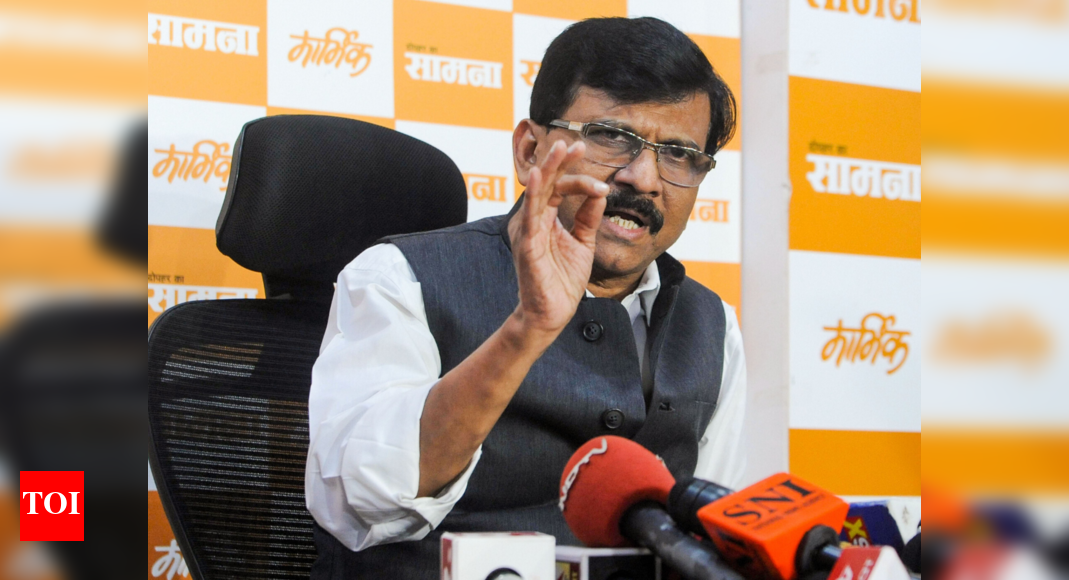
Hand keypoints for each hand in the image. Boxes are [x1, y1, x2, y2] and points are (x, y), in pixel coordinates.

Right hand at [507, 139, 608, 336]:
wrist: (553, 314)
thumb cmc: (562, 280)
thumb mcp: (583, 243)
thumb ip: (588, 218)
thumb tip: (599, 193)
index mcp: (545, 218)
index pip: (559, 188)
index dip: (576, 174)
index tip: (593, 166)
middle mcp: (533, 220)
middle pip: (546, 183)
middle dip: (560, 161)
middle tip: (574, 142)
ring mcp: (528, 232)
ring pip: (537, 194)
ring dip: (548, 170)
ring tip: (558, 149)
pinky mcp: (527, 246)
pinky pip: (530, 217)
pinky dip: (534, 196)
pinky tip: (539, 178)